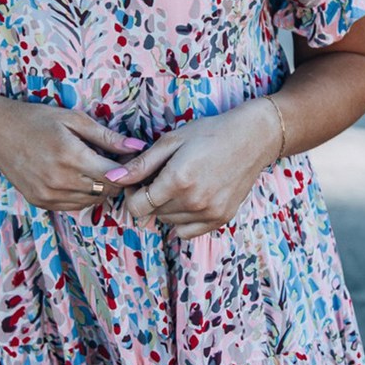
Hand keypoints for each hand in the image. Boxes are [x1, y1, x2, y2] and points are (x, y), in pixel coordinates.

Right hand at [0, 96, 146, 211]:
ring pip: (93, 201)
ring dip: (101, 188)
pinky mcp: (41, 203)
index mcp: (70, 156)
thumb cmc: (37, 120)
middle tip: (116, 164)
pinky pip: (75, 206)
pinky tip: (80, 178)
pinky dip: (84, 195)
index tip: (131, 160)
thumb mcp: (73, 119)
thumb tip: (137, 147)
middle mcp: (59, 180)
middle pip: (106, 190)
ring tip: (97, 169)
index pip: (114, 175)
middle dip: (117, 179)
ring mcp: (48, 195)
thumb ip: (107, 136)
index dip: (128, 170)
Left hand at [107, 99, 279, 237]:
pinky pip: (187, 232)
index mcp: (177, 180)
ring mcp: (209, 213)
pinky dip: (182, 220)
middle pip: (152, 214)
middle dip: (149, 198)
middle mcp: (193, 201)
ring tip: (178, 184)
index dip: (131, 194)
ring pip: (169, 222)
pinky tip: (189, 199)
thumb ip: (141, 164)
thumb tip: (112, 178)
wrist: (252, 138)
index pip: (136, 207)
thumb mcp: (171, 141)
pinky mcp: (221, 219)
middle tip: (160, 177)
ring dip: (166, 208)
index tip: (138, 181)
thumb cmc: (209, 133)